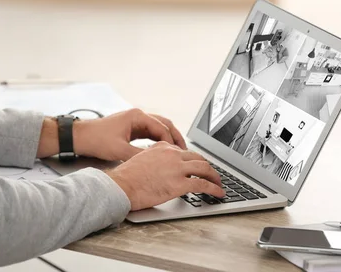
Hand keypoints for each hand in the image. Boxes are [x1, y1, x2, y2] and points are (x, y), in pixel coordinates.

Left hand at [72, 109, 186, 160]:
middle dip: (175, 137)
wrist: (81, 137)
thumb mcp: (120, 151)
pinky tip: (163, 151)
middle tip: (184, 150)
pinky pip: (150, 132)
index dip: (171, 142)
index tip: (178, 154)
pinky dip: (159, 140)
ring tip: (177, 151)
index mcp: (137, 116)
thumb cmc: (97, 139)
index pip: (162, 128)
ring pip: (158, 128)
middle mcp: (138, 116)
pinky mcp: (132, 128)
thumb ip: (140, 156)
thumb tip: (156, 163)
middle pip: (164, 124)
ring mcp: (135, 121)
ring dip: (168, 138)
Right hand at [106, 142, 224, 210]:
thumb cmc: (126, 178)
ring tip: (220, 185)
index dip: (195, 161)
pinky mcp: (180, 184)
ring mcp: (177, 168)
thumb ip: (155, 159)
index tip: (199, 167)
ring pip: (205, 168)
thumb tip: (163, 168)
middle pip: (198, 158)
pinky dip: (214, 189)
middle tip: (213, 175)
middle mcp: (172, 154)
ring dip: (215, 177)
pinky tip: (219, 194)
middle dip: (208, 167)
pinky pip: (203, 184)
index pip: (185, 151)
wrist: (120, 186)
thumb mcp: (141, 160)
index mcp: (163, 147)